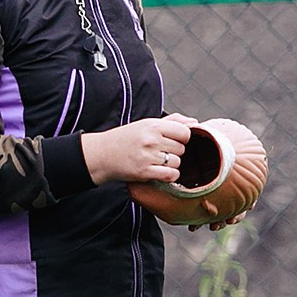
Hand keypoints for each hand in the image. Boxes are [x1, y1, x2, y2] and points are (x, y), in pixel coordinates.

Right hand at [83, 114, 197, 184]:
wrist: (102, 154)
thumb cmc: (125, 139)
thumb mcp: (146, 124)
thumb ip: (172, 121)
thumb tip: (194, 122)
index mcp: (153, 125)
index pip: (185, 132)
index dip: (183, 138)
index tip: (174, 140)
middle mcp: (151, 140)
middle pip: (182, 148)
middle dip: (175, 151)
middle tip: (162, 152)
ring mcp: (148, 156)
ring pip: (178, 162)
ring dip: (172, 164)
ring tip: (158, 161)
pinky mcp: (145, 171)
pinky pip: (171, 175)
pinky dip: (170, 175)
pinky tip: (161, 172)